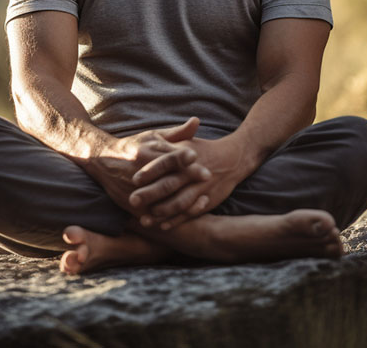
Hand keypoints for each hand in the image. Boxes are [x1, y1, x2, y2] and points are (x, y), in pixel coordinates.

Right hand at [87, 117, 209, 214]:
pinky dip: (166, 217)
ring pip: (161, 198)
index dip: (185, 158)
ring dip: (181, 201)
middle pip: (168, 177)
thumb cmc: (135, 146)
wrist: (102, 160)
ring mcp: (136, 189)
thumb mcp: (154, 136)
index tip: (202, 161)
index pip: (169, 155)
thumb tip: (197, 121)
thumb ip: (177, 133)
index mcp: (148, 152)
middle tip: (208, 178)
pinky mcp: (132, 204)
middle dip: (188, 179)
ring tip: (200, 202)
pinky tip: (182, 217)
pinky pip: (151, 213)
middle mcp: (142, 170)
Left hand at [130, 133, 248, 230]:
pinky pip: (191, 213)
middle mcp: (193, 173)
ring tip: (144, 219)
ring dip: (162, 212)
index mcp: (185, 156)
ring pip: (179, 202)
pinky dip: (177, 220)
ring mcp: (201, 188)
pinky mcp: (207, 200)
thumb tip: (146, 143)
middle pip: (169, 184)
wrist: (234, 158)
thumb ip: (169, 141)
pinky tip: (163, 226)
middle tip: (132, 200)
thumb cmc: (204, 149)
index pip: (165, 162)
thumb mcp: (187, 142)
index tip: (134, 178)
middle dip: (151, 194)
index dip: (150, 171)